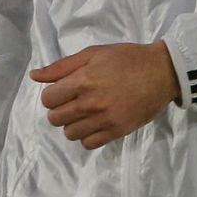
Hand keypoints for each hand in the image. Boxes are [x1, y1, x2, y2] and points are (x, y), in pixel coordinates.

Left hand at [30, 41, 179, 149]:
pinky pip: (89, 144)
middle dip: (59, 109)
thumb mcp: (93, 53)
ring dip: (72, 124)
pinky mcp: (117, 131)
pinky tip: (94, 124)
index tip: (63, 90)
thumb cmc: (126, 58)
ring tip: (84, 113)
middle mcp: (90, 103)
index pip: (48, 99)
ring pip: (70, 133)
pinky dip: (87, 136)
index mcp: (83, 80)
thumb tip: (35, 76)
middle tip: (73, 101)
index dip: (52, 95)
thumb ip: (62, 67)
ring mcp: (104, 120)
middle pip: (55, 118)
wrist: (161, 72)